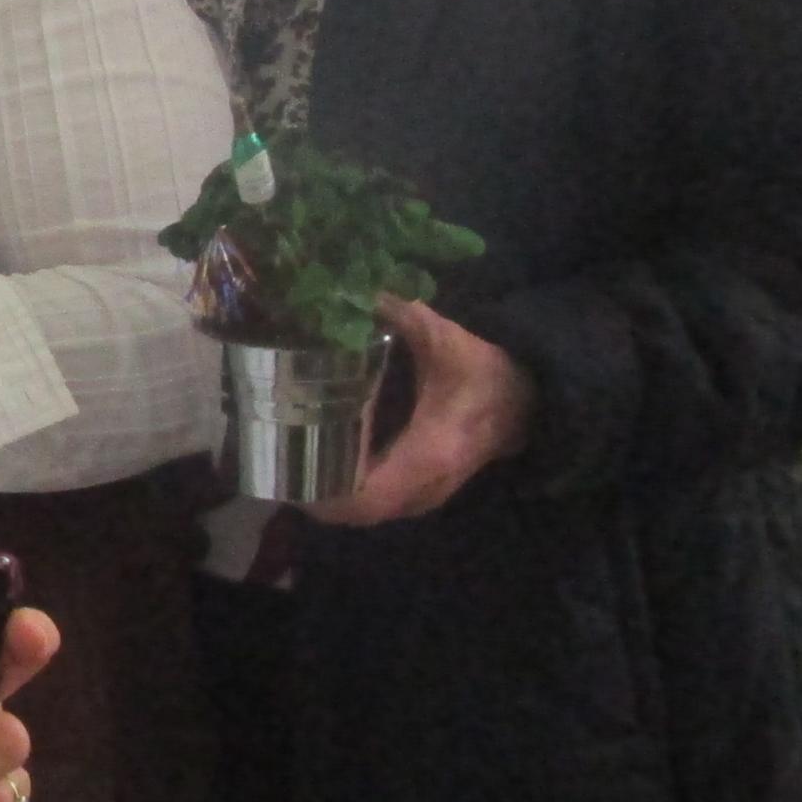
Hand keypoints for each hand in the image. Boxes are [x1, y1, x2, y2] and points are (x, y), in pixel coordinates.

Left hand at [307, 296, 533, 526]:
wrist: (527, 398)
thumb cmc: (483, 370)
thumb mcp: (443, 337)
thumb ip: (395, 310)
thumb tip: (345, 289)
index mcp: (429, 454)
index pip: (367, 498)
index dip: (325, 493)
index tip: (287, 467)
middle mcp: (425, 488)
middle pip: (357, 512)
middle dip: (314, 491)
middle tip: (274, 457)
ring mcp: (426, 497)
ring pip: (366, 512)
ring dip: (328, 494)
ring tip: (288, 458)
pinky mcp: (423, 493)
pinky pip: (376, 503)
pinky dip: (346, 490)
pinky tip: (320, 460)